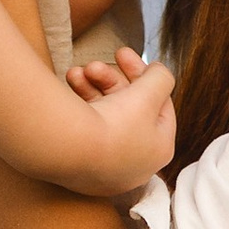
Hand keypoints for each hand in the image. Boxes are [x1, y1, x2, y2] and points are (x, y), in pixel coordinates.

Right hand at [53, 46, 175, 197]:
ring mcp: (106, 170)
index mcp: (159, 150)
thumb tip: (160, 73)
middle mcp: (135, 165)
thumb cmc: (116, 123)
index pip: (159, 107)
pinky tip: (70, 85)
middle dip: (110, 81)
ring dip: (91, 87)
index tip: (126, 57)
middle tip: (95, 63)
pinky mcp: (80, 169)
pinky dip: (80, 106)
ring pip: (104, 117)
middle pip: (129, 110)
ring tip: (76, 72)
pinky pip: (85, 131)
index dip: (144, 77)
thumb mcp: (148, 91)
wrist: (67, 149)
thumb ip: (161, 77)